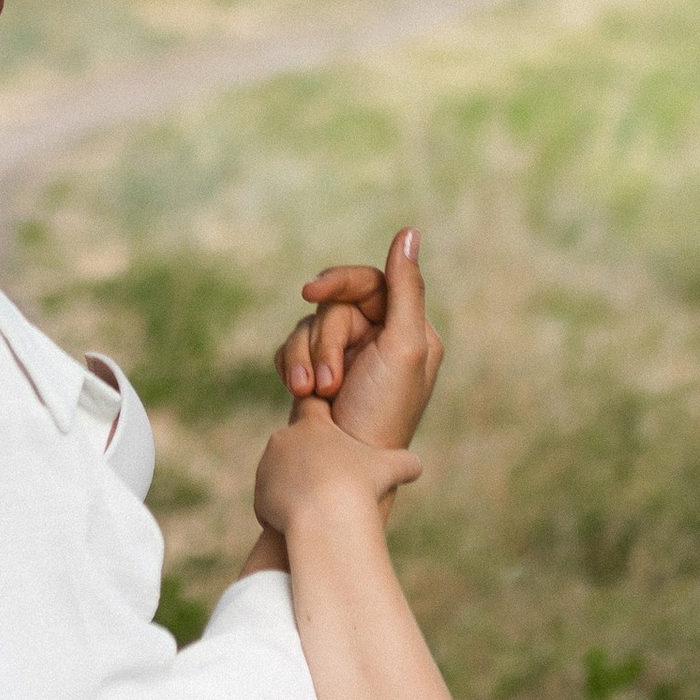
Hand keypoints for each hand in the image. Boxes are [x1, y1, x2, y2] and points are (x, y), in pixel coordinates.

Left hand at [254, 398, 420, 539]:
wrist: (327, 515)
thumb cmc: (361, 485)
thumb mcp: (391, 469)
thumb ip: (403, 462)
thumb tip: (415, 466)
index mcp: (313, 425)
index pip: (312, 406)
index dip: (322, 417)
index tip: (331, 426)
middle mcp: (285, 439)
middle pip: (297, 444)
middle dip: (311, 459)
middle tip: (332, 477)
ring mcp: (269, 466)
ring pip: (284, 473)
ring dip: (299, 485)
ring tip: (322, 504)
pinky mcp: (260, 492)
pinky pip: (273, 499)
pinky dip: (288, 509)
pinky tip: (309, 519)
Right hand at [276, 228, 443, 450]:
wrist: (342, 468)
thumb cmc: (382, 411)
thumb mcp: (403, 346)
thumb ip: (407, 288)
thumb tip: (409, 231)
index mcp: (409, 331)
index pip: (370, 282)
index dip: (338, 282)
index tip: (310, 293)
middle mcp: (379, 340)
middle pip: (333, 306)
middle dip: (324, 342)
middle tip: (328, 381)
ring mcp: (346, 358)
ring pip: (308, 327)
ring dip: (305, 360)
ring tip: (312, 395)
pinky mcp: (316, 374)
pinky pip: (290, 347)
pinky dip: (290, 368)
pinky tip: (298, 394)